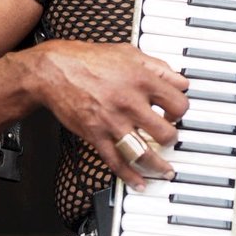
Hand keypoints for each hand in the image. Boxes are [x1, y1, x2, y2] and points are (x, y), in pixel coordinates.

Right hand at [30, 39, 189, 188]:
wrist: (55, 70)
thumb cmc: (90, 60)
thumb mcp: (130, 53)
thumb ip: (158, 68)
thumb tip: (179, 80)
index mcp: (142, 81)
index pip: (178, 103)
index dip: (181, 111)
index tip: (175, 113)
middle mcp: (130, 103)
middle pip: (165, 132)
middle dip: (172, 138)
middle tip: (169, 138)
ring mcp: (113, 122)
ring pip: (144, 152)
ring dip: (158, 165)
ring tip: (166, 170)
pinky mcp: (96, 135)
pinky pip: (116, 161)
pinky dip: (130, 176)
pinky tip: (140, 182)